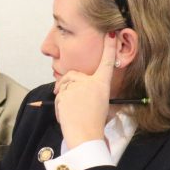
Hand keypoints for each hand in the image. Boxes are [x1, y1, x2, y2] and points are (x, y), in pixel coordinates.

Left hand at [54, 32, 115, 148]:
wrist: (85, 136)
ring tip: (72, 112)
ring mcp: (77, 87)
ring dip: (63, 96)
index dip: (110, 47)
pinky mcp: (64, 93)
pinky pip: (58, 96)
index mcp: (103, 84)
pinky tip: (67, 116)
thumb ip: (95, 95)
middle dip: (67, 83)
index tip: (111, 33)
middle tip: (72, 100)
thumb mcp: (103, 107)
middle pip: (73, 75)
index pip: (108, 62)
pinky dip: (59, 106)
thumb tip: (90, 95)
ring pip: (63, 86)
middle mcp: (90, 82)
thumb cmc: (95, 125)